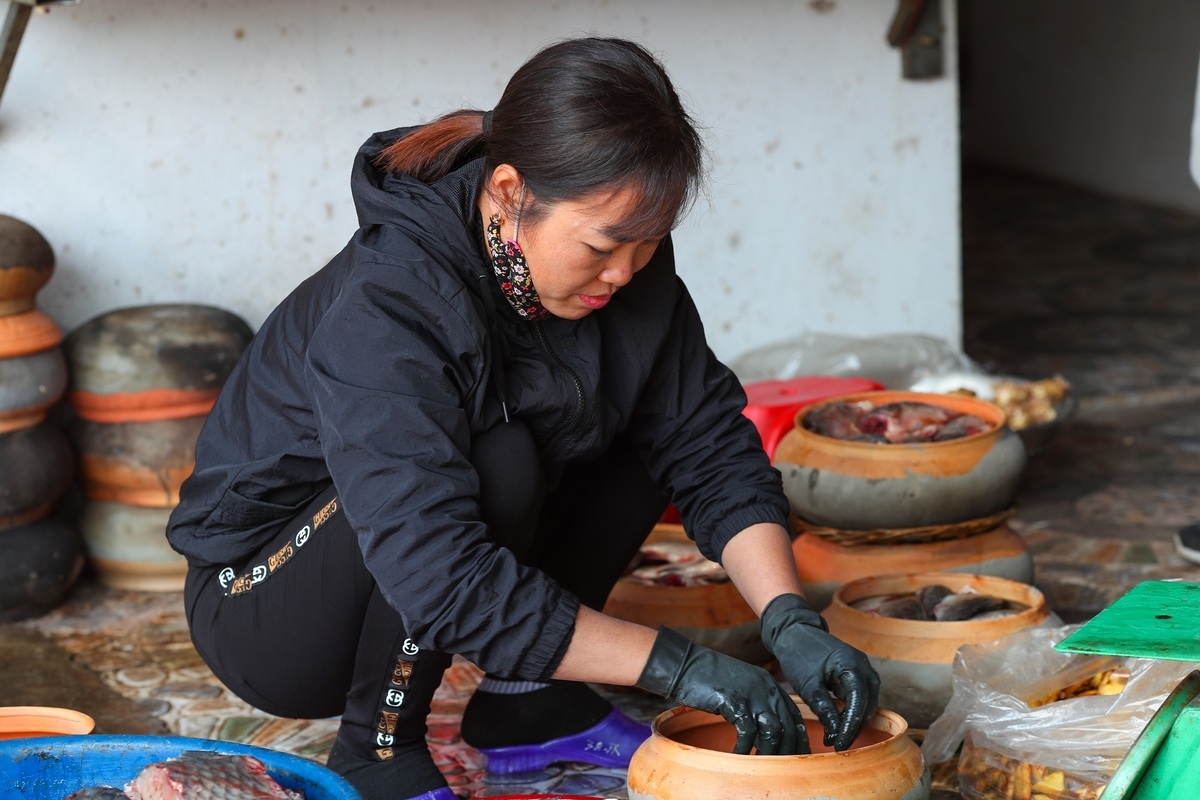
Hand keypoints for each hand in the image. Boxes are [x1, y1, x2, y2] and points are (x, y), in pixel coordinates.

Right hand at [636, 626, 808, 754]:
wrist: (685, 664)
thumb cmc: (710, 678)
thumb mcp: (741, 687)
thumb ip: (756, 704)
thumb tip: (765, 734)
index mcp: (770, 685)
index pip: (794, 716)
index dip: (799, 738)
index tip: (799, 755)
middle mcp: (766, 689)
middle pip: (788, 726)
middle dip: (788, 751)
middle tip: (782, 769)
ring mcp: (752, 695)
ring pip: (773, 731)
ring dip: (769, 753)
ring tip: (761, 767)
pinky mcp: (735, 702)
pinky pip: (748, 733)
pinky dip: (745, 750)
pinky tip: (739, 759)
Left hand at [760, 593, 879, 751]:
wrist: (794, 632)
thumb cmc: (799, 655)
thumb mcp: (808, 685)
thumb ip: (824, 708)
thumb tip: (836, 734)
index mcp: (852, 665)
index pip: (860, 702)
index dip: (851, 726)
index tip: (840, 744)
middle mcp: (864, 666)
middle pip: (868, 703)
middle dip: (854, 726)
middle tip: (838, 745)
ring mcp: (862, 667)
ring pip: (867, 700)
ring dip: (855, 719)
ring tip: (838, 738)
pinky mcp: (856, 671)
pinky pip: (861, 694)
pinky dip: (852, 709)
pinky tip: (840, 723)